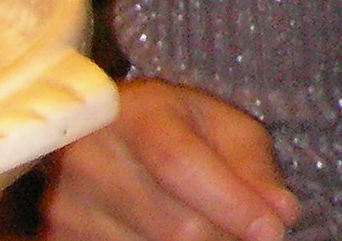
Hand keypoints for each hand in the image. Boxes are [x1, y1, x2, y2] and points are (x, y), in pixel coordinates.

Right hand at [43, 78, 299, 240]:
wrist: (104, 132)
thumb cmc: (175, 124)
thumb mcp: (223, 123)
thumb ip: (254, 165)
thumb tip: (282, 213)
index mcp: (136, 113)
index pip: (180, 165)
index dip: (231, 203)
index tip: (272, 230)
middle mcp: (90, 158)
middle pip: (172, 224)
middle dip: (225, 234)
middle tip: (250, 230)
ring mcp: (66, 205)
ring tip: (213, 225)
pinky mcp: (59, 238)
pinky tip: (177, 234)